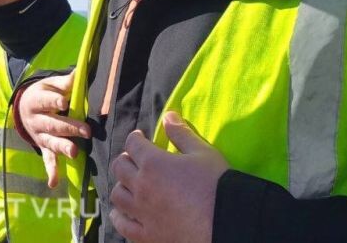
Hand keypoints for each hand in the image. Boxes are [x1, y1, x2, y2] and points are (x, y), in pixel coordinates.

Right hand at [16, 71, 90, 187]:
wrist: (23, 109)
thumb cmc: (42, 94)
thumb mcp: (48, 85)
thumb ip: (63, 82)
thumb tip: (79, 72)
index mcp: (36, 102)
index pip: (45, 102)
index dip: (54, 102)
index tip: (64, 102)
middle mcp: (36, 121)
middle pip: (53, 125)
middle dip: (69, 128)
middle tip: (86, 131)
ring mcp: (39, 136)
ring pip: (51, 142)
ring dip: (62, 148)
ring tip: (74, 153)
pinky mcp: (43, 148)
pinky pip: (47, 160)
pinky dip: (51, 171)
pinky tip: (53, 182)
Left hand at [108, 112, 228, 242]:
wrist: (229, 222)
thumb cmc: (217, 184)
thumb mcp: (203, 152)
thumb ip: (181, 134)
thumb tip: (168, 115)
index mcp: (153, 163)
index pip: (133, 144)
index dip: (136, 138)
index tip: (140, 138)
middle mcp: (141, 186)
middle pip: (120, 167)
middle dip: (126, 159)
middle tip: (135, 160)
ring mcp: (142, 213)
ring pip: (117, 196)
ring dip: (121, 186)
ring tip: (130, 185)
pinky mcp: (147, 235)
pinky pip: (123, 225)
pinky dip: (119, 217)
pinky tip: (121, 213)